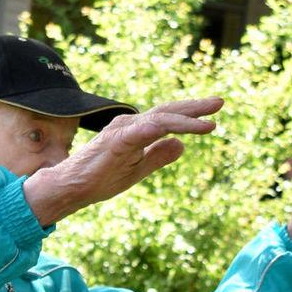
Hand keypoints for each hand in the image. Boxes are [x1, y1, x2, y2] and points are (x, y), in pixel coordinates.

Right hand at [22, 97, 222, 225]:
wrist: (71, 188)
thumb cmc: (100, 178)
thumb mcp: (138, 168)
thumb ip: (158, 156)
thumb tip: (181, 145)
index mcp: (137, 131)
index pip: (168, 117)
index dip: (192, 114)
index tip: (215, 113)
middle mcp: (131, 125)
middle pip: (168, 111)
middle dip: (195, 107)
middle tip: (220, 102)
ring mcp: (122, 132)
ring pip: (159, 119)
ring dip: (185, 120)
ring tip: (208, 123)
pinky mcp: (115, 143)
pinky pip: (139, 132)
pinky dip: (157, 128)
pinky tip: (177, 131)